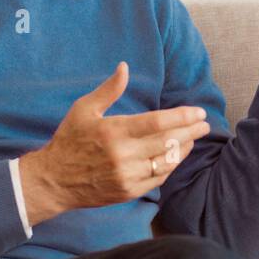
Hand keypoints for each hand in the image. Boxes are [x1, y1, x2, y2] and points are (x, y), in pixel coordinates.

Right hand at [19, 62, 211, 223]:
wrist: (53, 181)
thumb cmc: (69, 140)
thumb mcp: (83, 109)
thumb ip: (109, 90)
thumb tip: (125, 67)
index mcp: (114, 131)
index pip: (157, 122)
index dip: (182, 117)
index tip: (198, 112)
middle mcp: (123, 155)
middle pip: (168, 142)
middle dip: (191, 131)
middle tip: (205, 124)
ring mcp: (127, 176)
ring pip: (167, 161)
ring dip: (185, 148)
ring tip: (193, 137)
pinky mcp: (128, 191)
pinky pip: (159, 178)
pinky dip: (171, 166)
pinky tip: (176, 156)